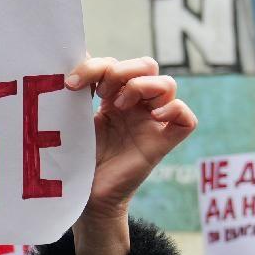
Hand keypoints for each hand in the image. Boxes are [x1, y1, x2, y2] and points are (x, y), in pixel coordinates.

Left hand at [66, 55, 195, 220]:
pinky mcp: (163, 144)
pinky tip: (153, 116)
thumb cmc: (79, 158)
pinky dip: (175, 109)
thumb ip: (76, 92)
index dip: (97, 66)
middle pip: (147, 66)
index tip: (72, 83)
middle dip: (122, 70)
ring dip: (141, 85)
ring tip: (117, 106)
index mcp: (114, 97)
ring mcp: (151, 124)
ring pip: (167, 84)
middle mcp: (136, 107)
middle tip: (101, 91)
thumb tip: (67, 59)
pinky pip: (187, 120)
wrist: (85, 195)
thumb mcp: (74, 120)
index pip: (117, 64)